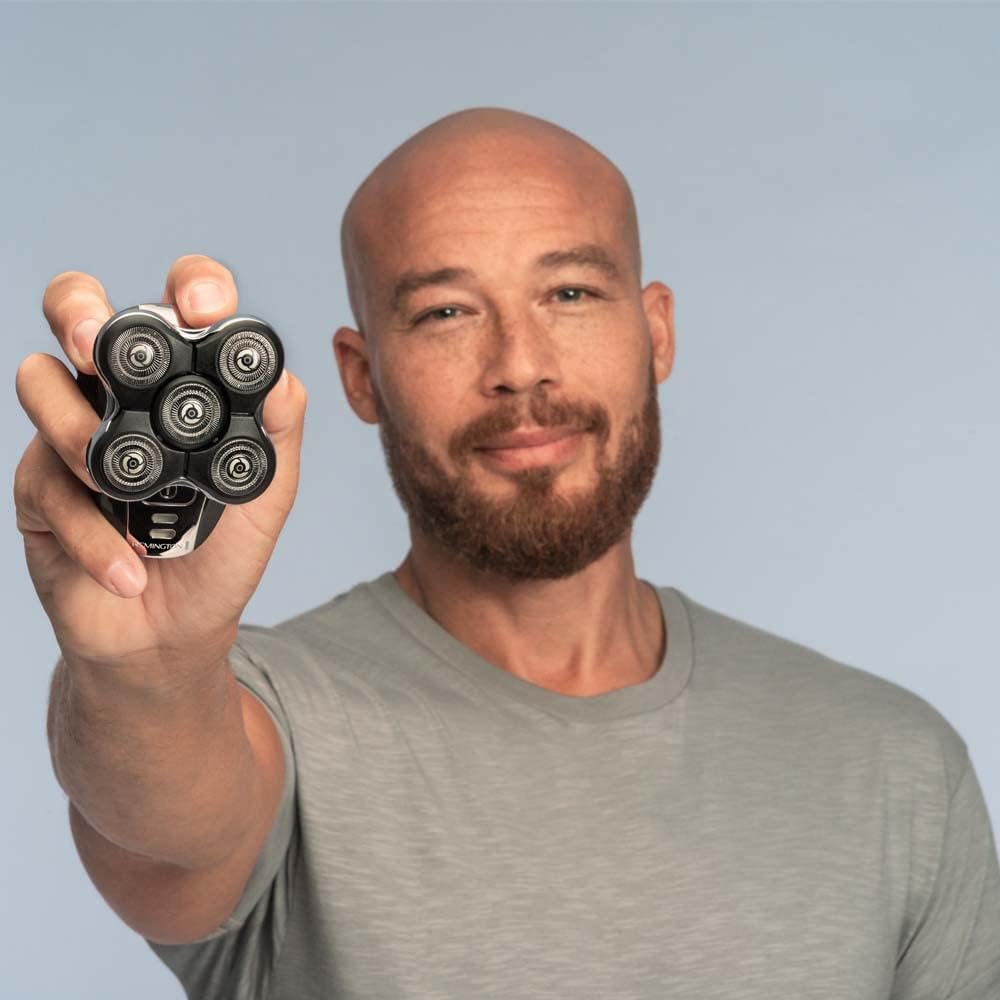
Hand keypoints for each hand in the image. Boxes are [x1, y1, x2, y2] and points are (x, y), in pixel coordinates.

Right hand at [14, 255, 307, 675]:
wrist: (173, 635)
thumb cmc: (221, 555)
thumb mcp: (264, 495)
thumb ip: (277, 437)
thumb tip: (283, 382)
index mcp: (182, 385)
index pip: (177, 311)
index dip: (189, 286)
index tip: (207, 308)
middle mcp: (122, 395)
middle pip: (78, 310)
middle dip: (80, 309)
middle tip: (97, 345)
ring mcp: (74, 434)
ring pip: (39, 379)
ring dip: (78, 434)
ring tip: (123, 493)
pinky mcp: (39, 485)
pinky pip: (46, 483)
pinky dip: (93, 535)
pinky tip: (127, 571)